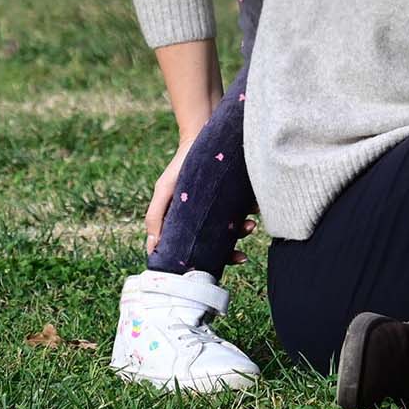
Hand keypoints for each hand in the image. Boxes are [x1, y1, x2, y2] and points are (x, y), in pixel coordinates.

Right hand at [144, 128, 253, 263]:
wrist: (201, 139)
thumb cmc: (179, 167)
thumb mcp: (164, 190)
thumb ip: (155, 217)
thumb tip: (152, 248)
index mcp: (185, 224)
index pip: (196, 251)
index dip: (206, 263)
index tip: (217, 268)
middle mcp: (205, 220)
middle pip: (219, 246)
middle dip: (231, 252)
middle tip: (242, 255)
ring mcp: (222, 210)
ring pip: (235, 231)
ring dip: (244, 233)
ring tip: (250, 226)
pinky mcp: (236, 198)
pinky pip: (248, 211)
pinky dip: (253, 212)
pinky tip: (255, 209)